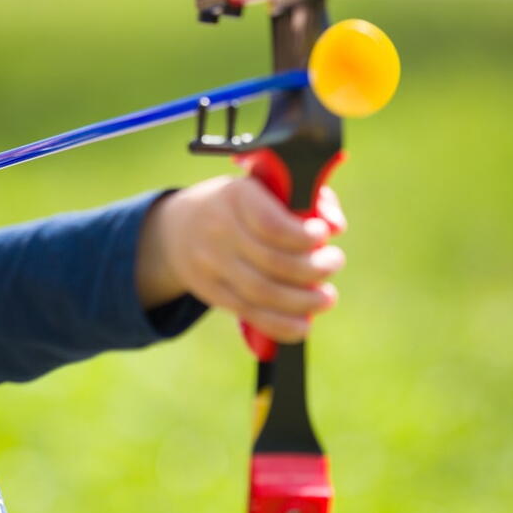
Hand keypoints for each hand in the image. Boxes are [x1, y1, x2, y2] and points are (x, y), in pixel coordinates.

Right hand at [136, 177, 345, 342]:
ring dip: (303, 301)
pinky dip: (281, 324)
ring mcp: (212, 265)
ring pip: (262, 293)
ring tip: (326, 298)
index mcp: (236, 196)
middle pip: (272, 262)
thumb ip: (305, 199)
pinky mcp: (212, 292)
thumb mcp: (264, 187)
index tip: (322, 235)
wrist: (178, 228)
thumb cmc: (239, 206)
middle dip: (313, 269)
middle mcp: (219, 231)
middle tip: (334, 263)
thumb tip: (335, 226)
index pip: (270, 224)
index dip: (302, 236)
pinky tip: (304, 325)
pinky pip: (249, 313)